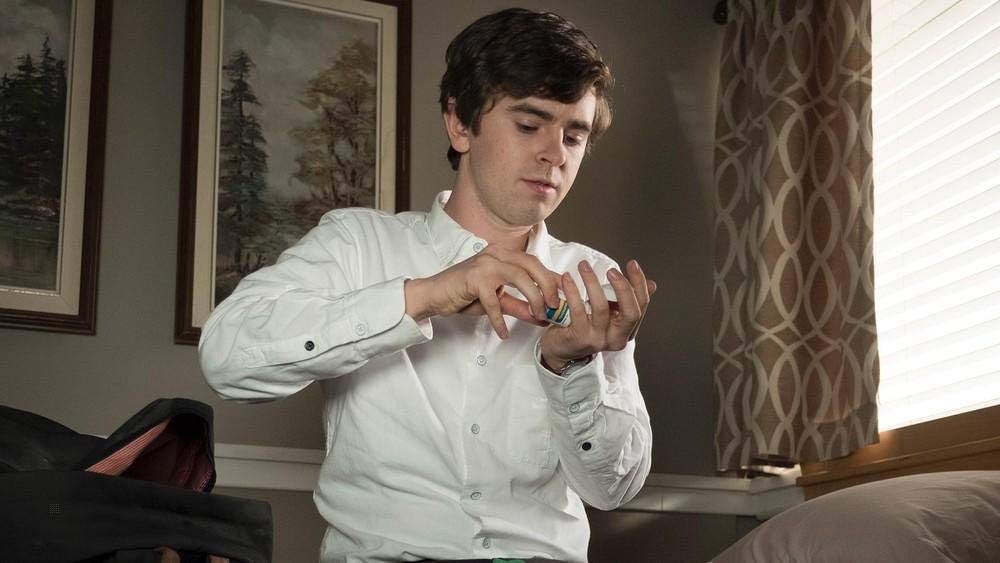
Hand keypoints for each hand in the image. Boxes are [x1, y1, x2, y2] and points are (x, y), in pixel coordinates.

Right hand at [404, 246, 561, 337]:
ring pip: (519, 277)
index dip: (553, 279)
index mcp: (504, 254)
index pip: (535, 263)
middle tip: (556, 306)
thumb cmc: (465, 294)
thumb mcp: (498, 300)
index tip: (566, 294)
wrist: (434, 294)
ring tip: (539, 315)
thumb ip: (520, 306)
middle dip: (549, 286)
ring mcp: (485, 264)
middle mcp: (496, 254)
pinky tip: (504, 333)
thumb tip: (542, 316)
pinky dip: (500, 320)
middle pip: (532, 265)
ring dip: (533, 298)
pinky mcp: (474, 279)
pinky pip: (494, 301)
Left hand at [539, 259, 656, 371]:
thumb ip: (627, 300)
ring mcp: (598, 340)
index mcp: (627, 331)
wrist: (561, 349)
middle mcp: (616, 338)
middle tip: (612, 269)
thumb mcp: (610, 314)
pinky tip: (567, 278)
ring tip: (584, 266)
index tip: (632, 264)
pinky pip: (578, 310)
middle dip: (624, 287)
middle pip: (630, 312)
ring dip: (592, 283)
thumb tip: (652, 285)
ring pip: (601, 308)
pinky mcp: (579, 338)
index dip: (639, 283)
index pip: (641, 305)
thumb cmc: (585, 326)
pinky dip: (573, 291)